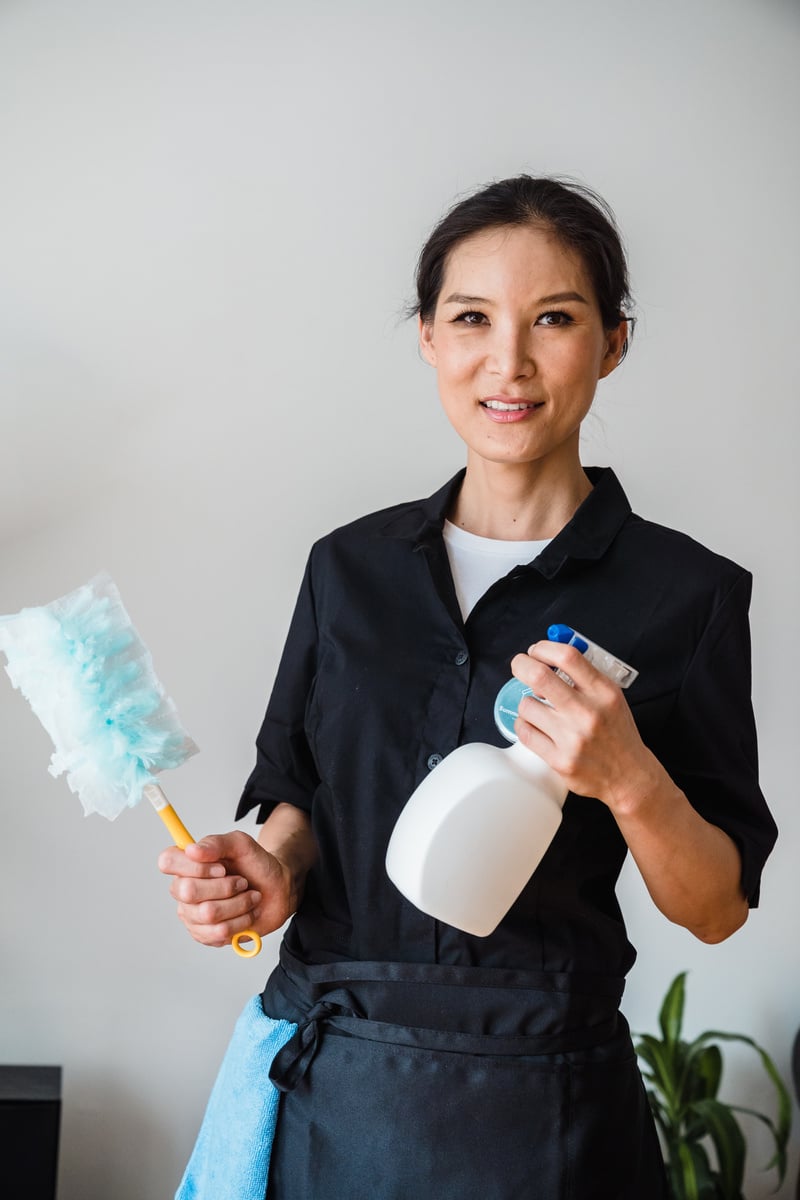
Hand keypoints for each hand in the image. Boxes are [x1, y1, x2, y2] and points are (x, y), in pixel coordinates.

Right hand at [158, 831, 295, 947]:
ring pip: (208, 913)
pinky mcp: (205, 935)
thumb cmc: (256, 865)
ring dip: (238, 904)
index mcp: (187, 864)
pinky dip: (241, 921)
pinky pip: (219, 932)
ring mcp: (192, 915)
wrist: (277, 890)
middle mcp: (183, 889)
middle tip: (242, 882)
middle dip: (225, 886)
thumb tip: (192, 850)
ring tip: (249, 897)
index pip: (167, 861)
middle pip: (188, 891)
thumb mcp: (241, 844)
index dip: (194, 866)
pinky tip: (247, 913)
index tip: (221, 868)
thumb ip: (216, 843)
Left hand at [510, 640, 658, 813]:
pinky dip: (524, 725)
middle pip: (539, 676)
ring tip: (537, 708)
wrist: (629, 776)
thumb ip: (584, 675)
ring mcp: (572, 738)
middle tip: (520, 666)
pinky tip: (534, 726)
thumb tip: (547, 654)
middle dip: (521, 665)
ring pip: (526, 705)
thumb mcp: (611, 697)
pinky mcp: (559, 760)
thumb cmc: (617, 733)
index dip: (544, 648)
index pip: (567, 656)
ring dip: (527, 703)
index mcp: (603, 692)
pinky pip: (524, 732)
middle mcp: (588, 713)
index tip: (536, 651)